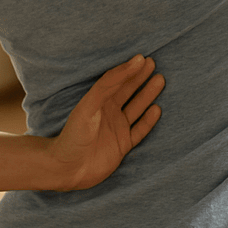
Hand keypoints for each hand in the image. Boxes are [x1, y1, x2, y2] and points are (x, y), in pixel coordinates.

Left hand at [50, 55, 164, 190]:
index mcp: (98, 101)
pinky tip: (157, 109)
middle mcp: (109, 112)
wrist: (67, 169)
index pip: (116, 81)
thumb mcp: (89, 106)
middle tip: (154, 63)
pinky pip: (140, 130)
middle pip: (128, 91)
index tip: (143, 59)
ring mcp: (117, 129)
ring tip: (159, 80)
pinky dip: (149, 120)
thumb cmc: (74, 135)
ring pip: (137, 108)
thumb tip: (129, 66)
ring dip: (148, 95)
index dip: (129, 69)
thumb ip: (108, 85)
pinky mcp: (123, 145)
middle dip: (140, 78)